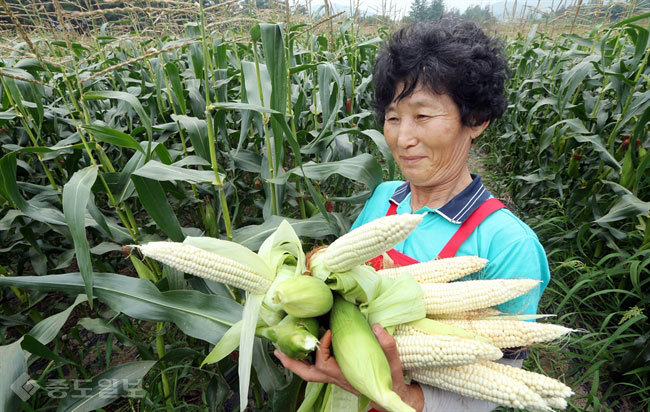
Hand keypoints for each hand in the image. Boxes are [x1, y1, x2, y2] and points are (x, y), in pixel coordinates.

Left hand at [274, 324, 423, 411]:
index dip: (322, 346)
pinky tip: (302, 349)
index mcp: (346, 376)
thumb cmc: (391, 379)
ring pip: (309, 373)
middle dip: (292, 362)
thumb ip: (387, 345)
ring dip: (295, 362)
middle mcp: (336, 378)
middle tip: (278, 349)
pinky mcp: (336, 374)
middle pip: (308, 374)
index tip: (328, 330)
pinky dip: (305, 360)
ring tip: (282, 349)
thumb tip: (377, 326)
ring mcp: (335, 377)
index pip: (324, 363)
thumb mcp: (393, 364)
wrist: (392, 395)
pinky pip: (315, 369)